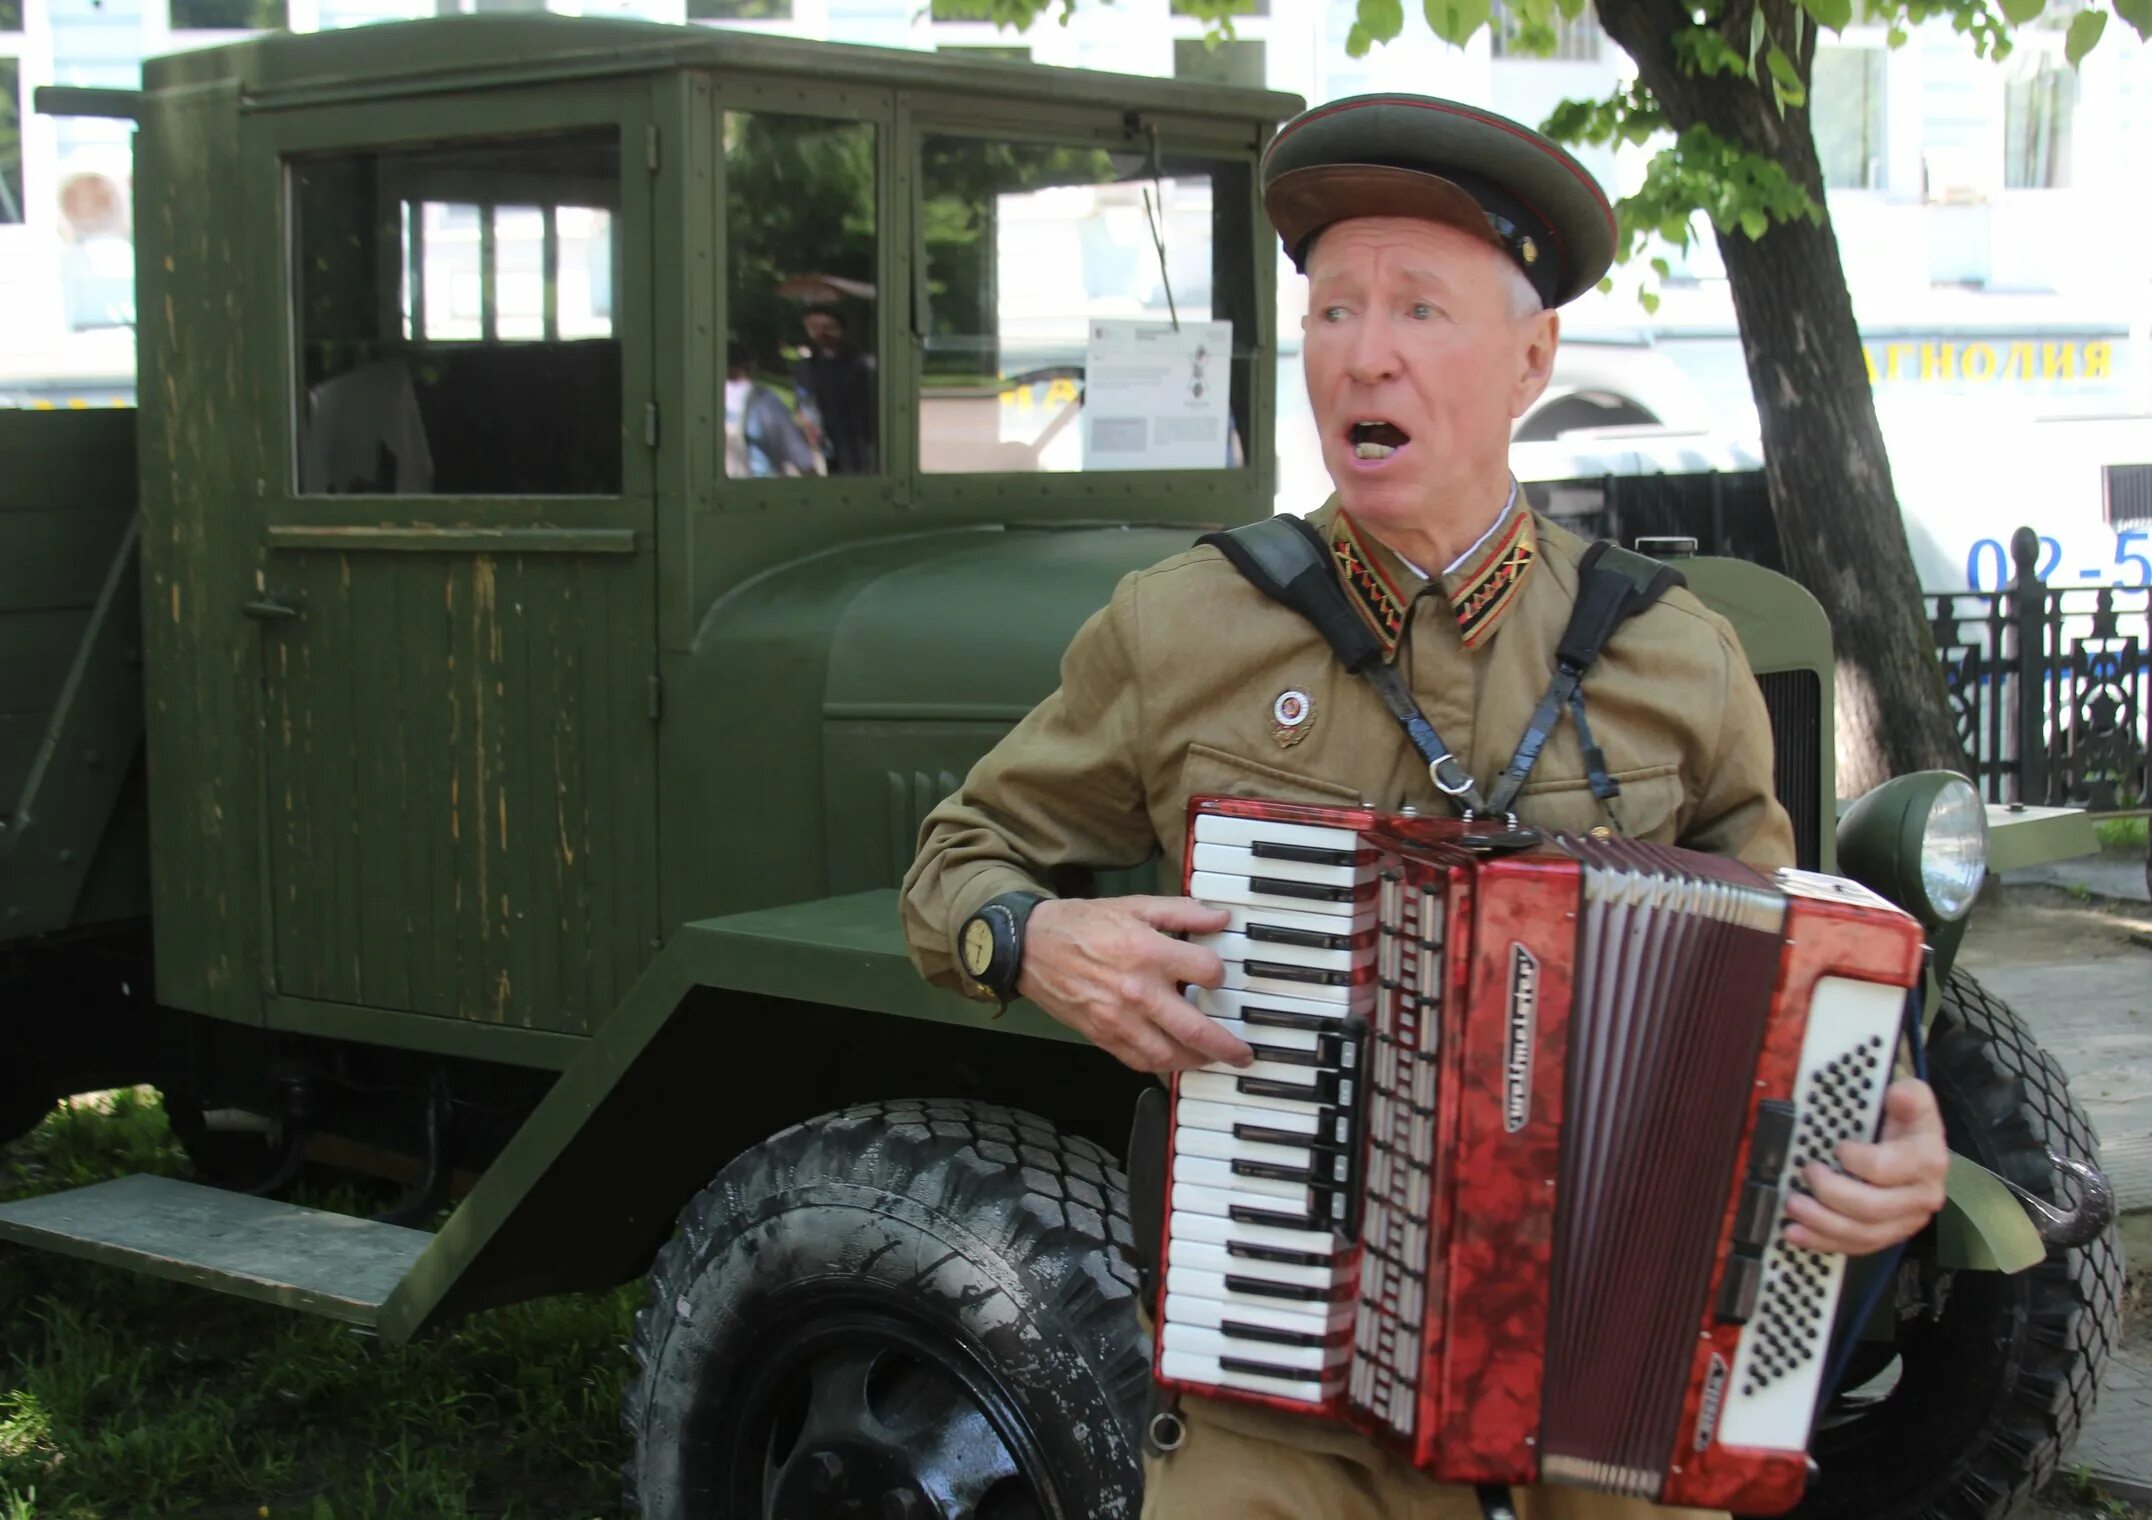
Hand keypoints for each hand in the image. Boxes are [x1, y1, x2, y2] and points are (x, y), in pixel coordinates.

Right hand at [1017, 896, 1253, 1074]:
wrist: (1031, 946)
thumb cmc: (1082, 924)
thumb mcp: (1135, 906)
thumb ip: (1182, 912)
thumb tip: (1220, 918)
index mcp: (1149, 952)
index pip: (1207, 972)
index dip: (1220, 973)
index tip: (1217, 975)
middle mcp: (1138, 991)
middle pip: (1197, 1030)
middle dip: (1228, 1046)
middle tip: (1244, 1053)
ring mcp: (1120, 1019)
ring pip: (1171, 1056)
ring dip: (1198, 1061)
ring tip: (1212, 1058)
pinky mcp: (1103, 1036)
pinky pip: (1141, 1062)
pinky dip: (1162, 1066)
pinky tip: (1174, 1060)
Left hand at [1781, 1078, 1949, 1254]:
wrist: (1919, 1150)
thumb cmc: (1908, 1124)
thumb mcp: (1913, 1100)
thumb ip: (1910, 1096)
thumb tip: (1900, 1095)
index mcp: (1927, 1161)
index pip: (1884, 1169)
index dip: (1854, 1160)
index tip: (1838, 1148)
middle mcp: (1921, 1197)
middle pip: (1870, 1208)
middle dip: (1830, 1193)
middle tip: (1807, 1172)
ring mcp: (1905, 1222)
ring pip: (1862, 1234)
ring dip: (1820, 1223)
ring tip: (1793, 1204)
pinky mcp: (1888, 1235)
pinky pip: (1856, 1248)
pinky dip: (1822, 1242)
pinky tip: (1795, 1234)